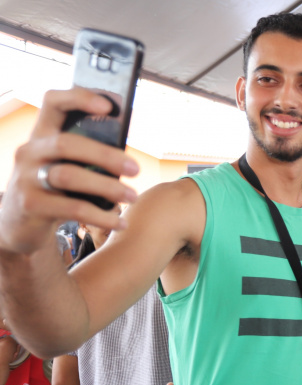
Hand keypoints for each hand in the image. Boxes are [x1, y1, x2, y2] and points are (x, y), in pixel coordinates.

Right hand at [0, 88, 137, 254]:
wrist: (20, 224)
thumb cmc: (56, 189)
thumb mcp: (66, 166)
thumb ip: (88, 156)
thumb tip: (128, 159)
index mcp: (42, 134)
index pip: (53, 102)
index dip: (79, 98)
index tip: (109, 106)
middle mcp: (30, 151)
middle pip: (67, 144)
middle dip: (106, 155)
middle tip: (136, 169)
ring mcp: (26, 178)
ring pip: (69, 176)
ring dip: (108, 187)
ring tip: (132, 197)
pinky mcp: (31, 205)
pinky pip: (72, 208)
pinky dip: (101, 216)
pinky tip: (120, 222)